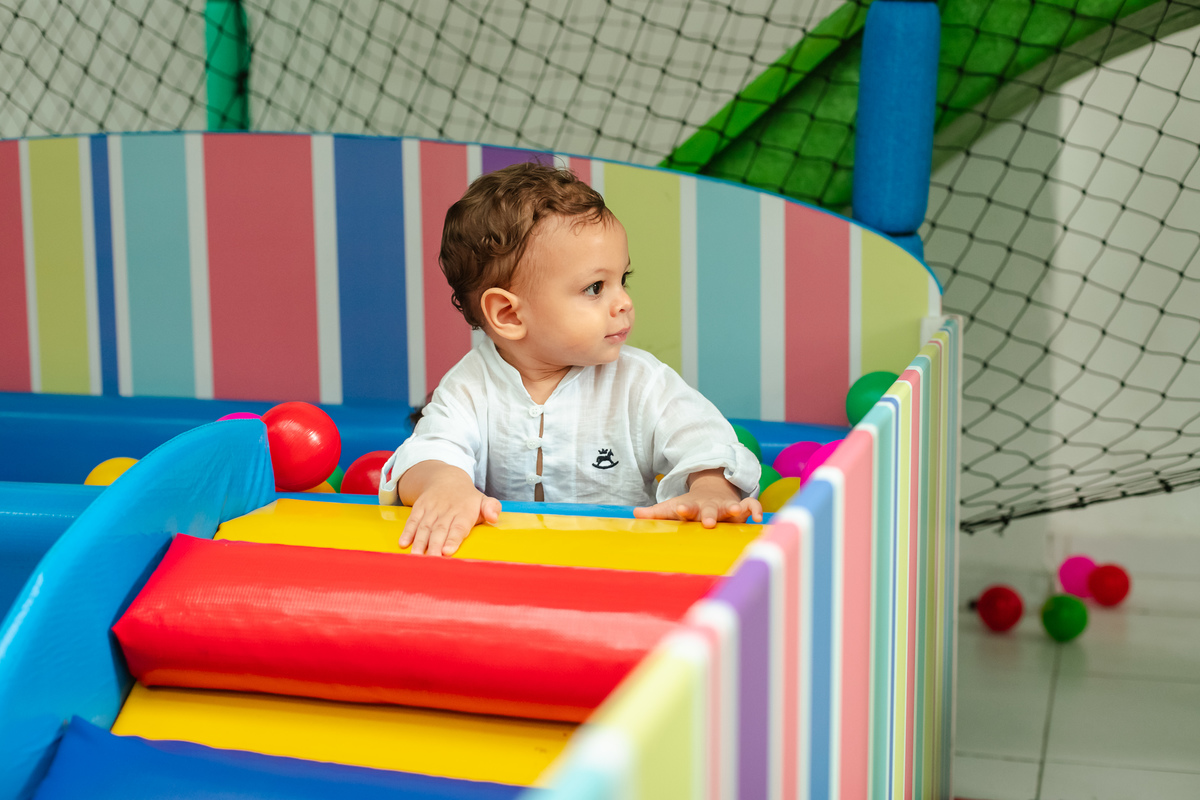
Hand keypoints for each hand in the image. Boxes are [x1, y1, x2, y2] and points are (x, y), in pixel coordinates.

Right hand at [399, 469, 499, 555]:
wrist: (446, 478)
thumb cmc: (467, 499)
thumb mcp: (483, 500)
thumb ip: (492, 508)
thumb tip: (494, 517)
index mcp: (464, 511)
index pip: (458, 527)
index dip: (453, 539)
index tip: (447, 551)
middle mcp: (446, 511)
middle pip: (439, 529)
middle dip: (435, 545)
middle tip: (432, 560)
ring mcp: (431, 509)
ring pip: (424, 527)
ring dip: (419, 542)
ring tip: (416, 557)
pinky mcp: (419, 508)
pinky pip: (412, 520)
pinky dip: (407, 532)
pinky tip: (403, 543)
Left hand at [633, 469, 762, 527]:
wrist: (713, 489)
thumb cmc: (690, 506)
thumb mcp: (672, 507)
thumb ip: (656, 513)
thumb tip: (634, 514)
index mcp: (693, 508)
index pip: (686, 508)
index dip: (684, 509)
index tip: (682, 509)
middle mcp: (711, 507)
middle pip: (710, 510)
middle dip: (710, 515)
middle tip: (709, 522)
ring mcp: (727, 506)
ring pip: (733, 507)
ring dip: (736, 509)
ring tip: (739, 512)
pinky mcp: (742, 507)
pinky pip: (752, 506)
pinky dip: (756, 510)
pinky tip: (759, 518)